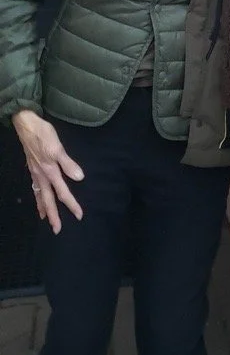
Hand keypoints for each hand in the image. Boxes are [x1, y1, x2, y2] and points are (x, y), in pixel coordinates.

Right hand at [12, 110, 83, 233]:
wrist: (26, 124)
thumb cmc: (43, 134)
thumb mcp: (57, 147)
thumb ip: (68, 163)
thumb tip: (79, 178)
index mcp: (50, 172)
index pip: (63, 192)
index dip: (71, 204)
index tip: (79, 215)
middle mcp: (41, 175)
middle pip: (48, 200)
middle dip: (53, 215)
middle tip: (57, 230)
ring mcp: (35, 172)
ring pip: (40, 194)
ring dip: (43, 207)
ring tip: (45, 218)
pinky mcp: (32, 167)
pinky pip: (35, 186)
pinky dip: (37, 195)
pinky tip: (38, 195)